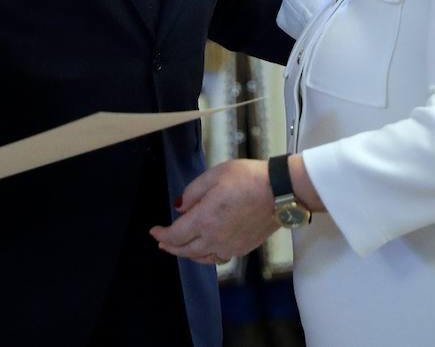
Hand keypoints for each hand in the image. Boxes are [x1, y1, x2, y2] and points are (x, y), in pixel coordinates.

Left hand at [149, 159, 277, 264]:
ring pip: (201, 258)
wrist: (280, 191)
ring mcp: (230, 246)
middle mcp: (215, 238)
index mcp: (204, 220)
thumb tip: (180, 207)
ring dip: (186, 254)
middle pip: (185, 250)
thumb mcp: (214, 175)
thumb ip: (193, 192)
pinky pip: (218, 258)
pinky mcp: (242, 248)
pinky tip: (204, 251)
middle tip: (162, 241)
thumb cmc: (248, 179)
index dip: (162, 235)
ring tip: (179, 248)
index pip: (175, 235)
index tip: (154, 231)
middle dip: (170, 246)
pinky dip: (205, 257)